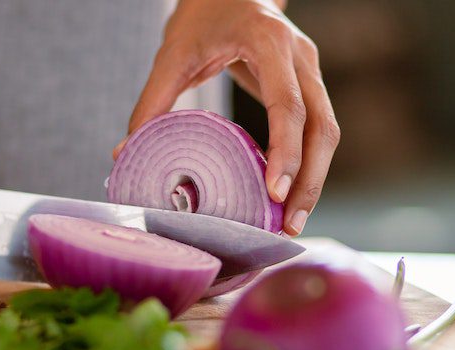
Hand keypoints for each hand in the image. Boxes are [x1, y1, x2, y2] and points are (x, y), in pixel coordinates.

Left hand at [114, 0, 339, 235]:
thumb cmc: (205, 13)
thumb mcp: (174, 51)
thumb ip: (152, 101)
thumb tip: (125, 152)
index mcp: (270, 41)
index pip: (289, 104)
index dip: (286, 151)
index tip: (274, 192)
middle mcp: (301, 56)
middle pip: (323, 127)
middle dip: (310, 180)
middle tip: (290, 223)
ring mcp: (311, 70)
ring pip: (329, 132)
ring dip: (315, 179)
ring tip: (294, 220)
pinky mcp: (310, 84)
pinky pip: (319, 129)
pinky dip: (309, 164)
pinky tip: (292, 192)